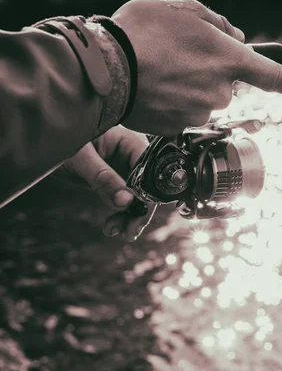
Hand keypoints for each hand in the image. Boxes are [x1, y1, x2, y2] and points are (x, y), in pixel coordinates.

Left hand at [56, 125, 155, 241]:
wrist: (40, 140)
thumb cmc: (61, 138)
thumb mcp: (81, 158)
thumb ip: (103, 178)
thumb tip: (126, 201)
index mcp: (130, 142)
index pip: (150, 171)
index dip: (147, 194)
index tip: (137, 215)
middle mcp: (132, 155)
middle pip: (148, 188)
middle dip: (140, 211)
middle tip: (129, 232)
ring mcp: (123, 169)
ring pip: (138, 197)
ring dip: (130, 218)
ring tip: (116, 231)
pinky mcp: (113, 180)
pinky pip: (124, 200)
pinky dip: (121, 215)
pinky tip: (112, 227)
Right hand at [112, 0, 281, 135]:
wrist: (105, 69)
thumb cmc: (142, 32)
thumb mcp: (183, 9)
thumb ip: (218, 23)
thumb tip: (236, 37)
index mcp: (230, 60)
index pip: (274, 76)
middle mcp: (221, 92)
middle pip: (227, 84)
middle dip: (211, 72)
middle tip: (181, 56)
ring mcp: (200, 113)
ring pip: (204, 100)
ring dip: (190, 88)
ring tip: (160, 71)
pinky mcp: (179, 128)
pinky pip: (183, 113)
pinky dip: (173, 103)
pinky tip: (153, 88)